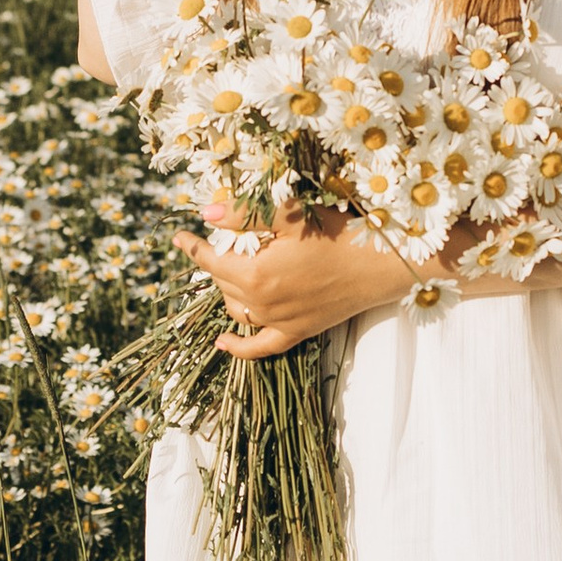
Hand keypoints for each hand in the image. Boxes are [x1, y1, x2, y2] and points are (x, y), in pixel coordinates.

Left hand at [172, 204, 413, 357]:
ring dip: (228, 292)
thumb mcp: (290, 214)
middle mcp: (262, 303)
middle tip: (226, 241)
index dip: (192, 246)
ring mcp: (279, 321)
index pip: (209, 260)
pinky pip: (261, 347)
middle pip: (222, 284)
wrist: (381, 263)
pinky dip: (239, 347)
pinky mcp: (298, 331)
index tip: (180, 236)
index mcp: (255, 273)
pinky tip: (222, 342)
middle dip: (217, 262)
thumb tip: (206, 213)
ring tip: (232, 272)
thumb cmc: (337, 232)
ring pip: (237, 310)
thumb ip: (244, 213)